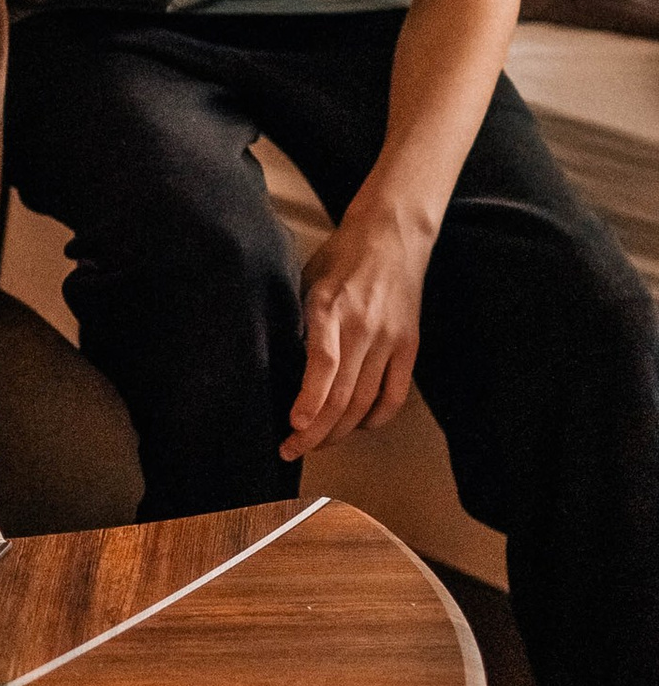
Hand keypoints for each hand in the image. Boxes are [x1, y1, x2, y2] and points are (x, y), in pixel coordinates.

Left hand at [285, 199, 430, 458]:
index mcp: (330, 308)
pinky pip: (394, 394)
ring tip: (316, 444)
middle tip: (291, 450)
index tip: (295, 426)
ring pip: (365, 402)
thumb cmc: (340, 257)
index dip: (310, 399)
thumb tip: (275, 362)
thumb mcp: (306, 280)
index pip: (323, 364)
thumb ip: (298, 321)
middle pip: (342, 395)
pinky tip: (357, 427)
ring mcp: (389, 339)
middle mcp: (362, 327)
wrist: (392, 234)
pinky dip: (376, 418)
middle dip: (315, 432)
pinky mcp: (409, 346)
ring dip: (340, 431)